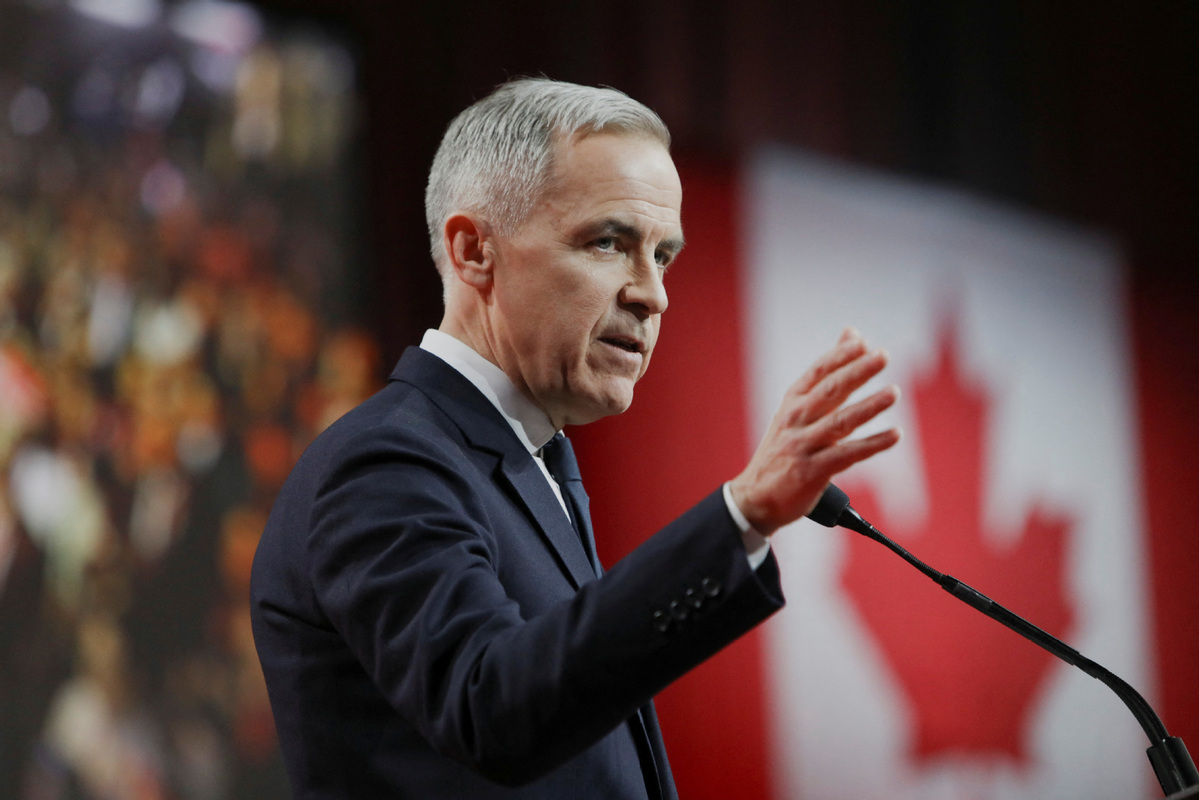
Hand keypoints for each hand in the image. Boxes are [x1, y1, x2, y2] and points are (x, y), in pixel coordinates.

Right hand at [730, 328, 900, 534]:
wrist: (755, 498)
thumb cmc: (782, 451)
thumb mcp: (796, 411)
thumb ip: (827, 376)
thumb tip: (852, 335)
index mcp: (792, 403)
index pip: (818, 372)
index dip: (840, 356)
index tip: (863, 343)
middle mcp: (795, 420)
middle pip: (830, 390)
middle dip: (857, 371)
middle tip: (882, 356)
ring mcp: (803, 446)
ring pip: (840, 421)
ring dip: (869, 406)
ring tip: (894, 393)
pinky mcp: (812, 472)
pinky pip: (848, 454)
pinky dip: (873, 444)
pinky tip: (894, 435)